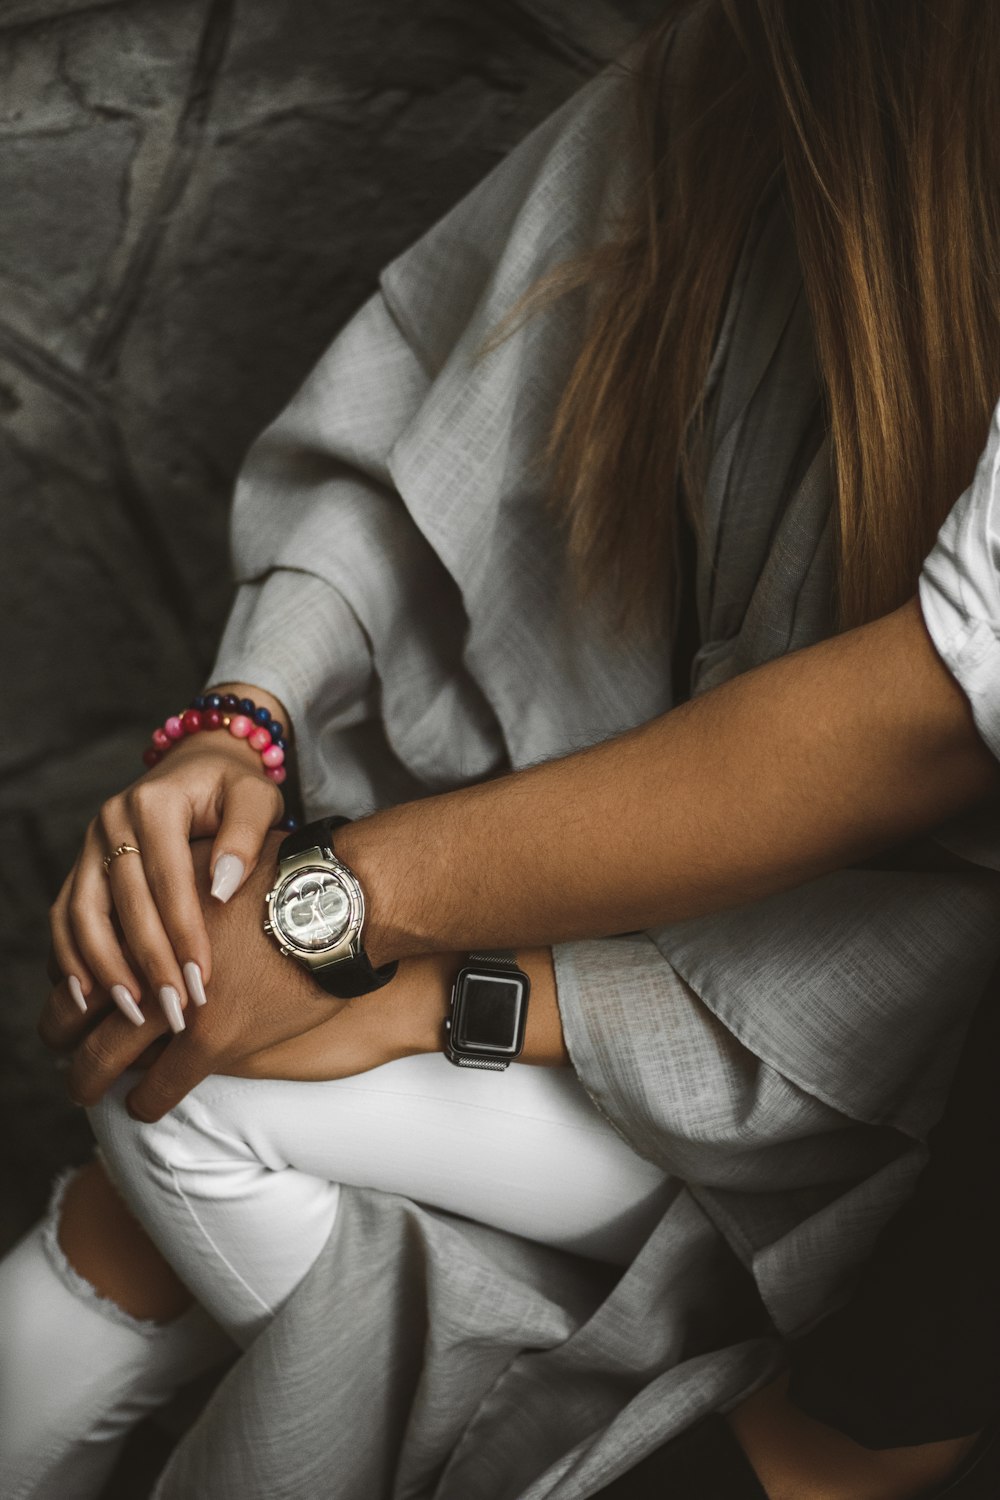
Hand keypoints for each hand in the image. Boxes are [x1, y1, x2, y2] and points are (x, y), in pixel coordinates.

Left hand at [40, 834, 458, 1117]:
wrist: (338, 904)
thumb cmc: (292, 876)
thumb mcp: (222, 862)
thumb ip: (187, 886)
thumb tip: (180, 891)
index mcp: (144, 913)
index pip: (84, 957)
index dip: (73, 984)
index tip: (75, 999)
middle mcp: (146, 957)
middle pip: (76, 1010)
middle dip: (64, 1037)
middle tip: (66, 1053)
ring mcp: (175, 1001)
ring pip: (104, 1057)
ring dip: (90, 1078)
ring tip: (86, 1090)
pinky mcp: (212, 1037)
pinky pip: (161, 1086)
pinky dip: (147, 1102)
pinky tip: (143, 1108)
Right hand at [48, 682, 288, 1032]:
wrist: (200, 766)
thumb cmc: (235, 789)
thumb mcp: (256, 798)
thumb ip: (244, 835)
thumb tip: (220, 888)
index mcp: (155, 802)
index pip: (167, 879)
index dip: (183, 933)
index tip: (202, 981)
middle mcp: (113, 819)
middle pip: (123, 903)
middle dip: (148, 963)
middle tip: (175, 1011)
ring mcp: (90, 843)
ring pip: (82, 913)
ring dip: (104, 968)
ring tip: (132, 1013)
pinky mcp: (82, 864)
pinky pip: (65, 915)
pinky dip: (71, 957)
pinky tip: (90, 997)